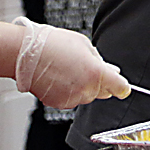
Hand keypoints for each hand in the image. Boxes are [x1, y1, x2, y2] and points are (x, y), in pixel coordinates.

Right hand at [13, 18, 129, 109]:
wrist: (26, 54)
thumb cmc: (54, 45)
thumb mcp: (85, 46)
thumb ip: (101, 62)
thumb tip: (112, 71)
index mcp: (96, 73)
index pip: (120, 88)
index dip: (122, 87)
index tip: (123, 87)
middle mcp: (86, 89)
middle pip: (103, 92)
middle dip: (100, 82)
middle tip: (85, 68)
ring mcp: (71, 98)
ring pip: (87, 96)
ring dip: (83, 87)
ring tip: (68, 70)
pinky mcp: (58, 104)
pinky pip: (72, 100)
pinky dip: (69, 92)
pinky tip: (60, 79)